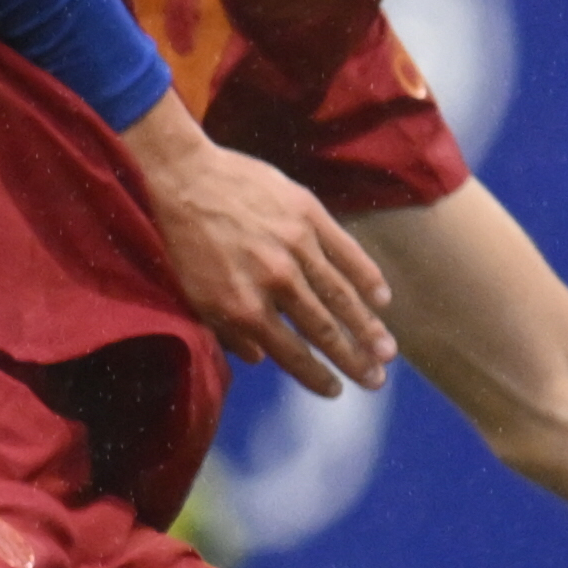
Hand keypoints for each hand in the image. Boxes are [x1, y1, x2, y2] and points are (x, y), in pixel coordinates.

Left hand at [129, 98, 391, 394]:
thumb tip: (260, 358)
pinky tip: (382, 298)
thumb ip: (228, 332)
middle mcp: (276, 281)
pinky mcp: (307, 213)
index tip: (336, 391)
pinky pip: (346, 251)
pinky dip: (366, 276)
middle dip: (353, 359)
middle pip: (325, 330)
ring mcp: (296, 246)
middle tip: (376, 380)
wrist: (180, 177)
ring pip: (341, 295)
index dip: (317, 377)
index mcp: (245, 307)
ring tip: (387, 351)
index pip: (292, 354)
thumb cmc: (181, 240)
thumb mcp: (193, 298)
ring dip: (367, 327)